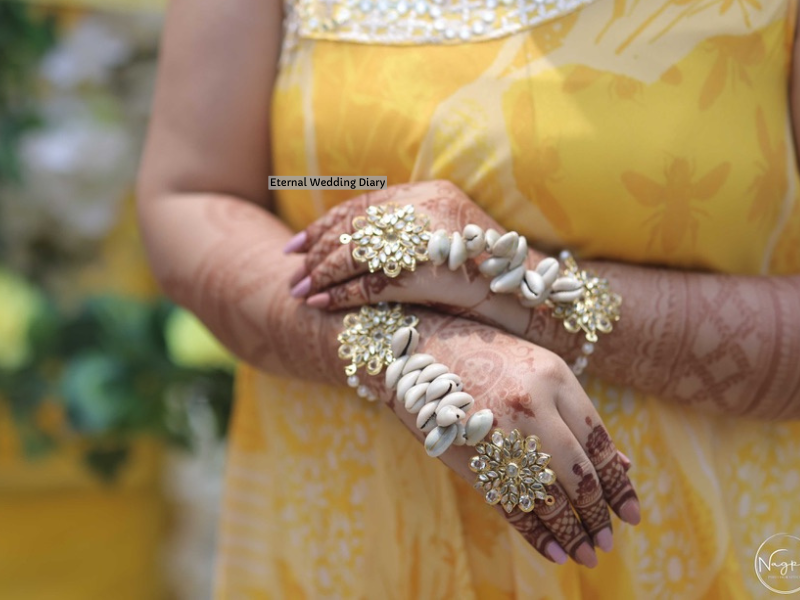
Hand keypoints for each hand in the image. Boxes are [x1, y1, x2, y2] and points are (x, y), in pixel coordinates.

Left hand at [285, 181, 544, 317]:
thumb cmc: (493, 275)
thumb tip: (365, 250)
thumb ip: (411, 236)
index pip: (363, 205)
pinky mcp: (431, 270)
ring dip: (323, 274)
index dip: (325, 224)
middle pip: (354, 226)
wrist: (538, 295)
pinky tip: (323, 305)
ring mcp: (429, 236)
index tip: (297, 243)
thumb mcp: (447, 243)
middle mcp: (426, 206)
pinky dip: (343, 294)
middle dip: (316, 250)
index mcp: (429, 194)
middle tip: (291, 270)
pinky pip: (373, 282)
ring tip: (299, 291)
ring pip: (357, 252)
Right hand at [359, 309, 639, 567]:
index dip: (620, 484)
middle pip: (578, 474)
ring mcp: (498, 430)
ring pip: (547, 495)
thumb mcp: (539, 370)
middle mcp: (532, 404)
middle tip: (607, 541)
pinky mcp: (469, 452)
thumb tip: (621, 465)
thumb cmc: (487, 355)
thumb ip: (577, 414)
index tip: (633, 514)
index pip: (599, 442)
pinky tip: (554, 551)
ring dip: (571, 532)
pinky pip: (509, 502)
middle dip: (597, 514)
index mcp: (555, 377)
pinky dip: (535, 533)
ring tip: (586, 554)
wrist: (420, 345)